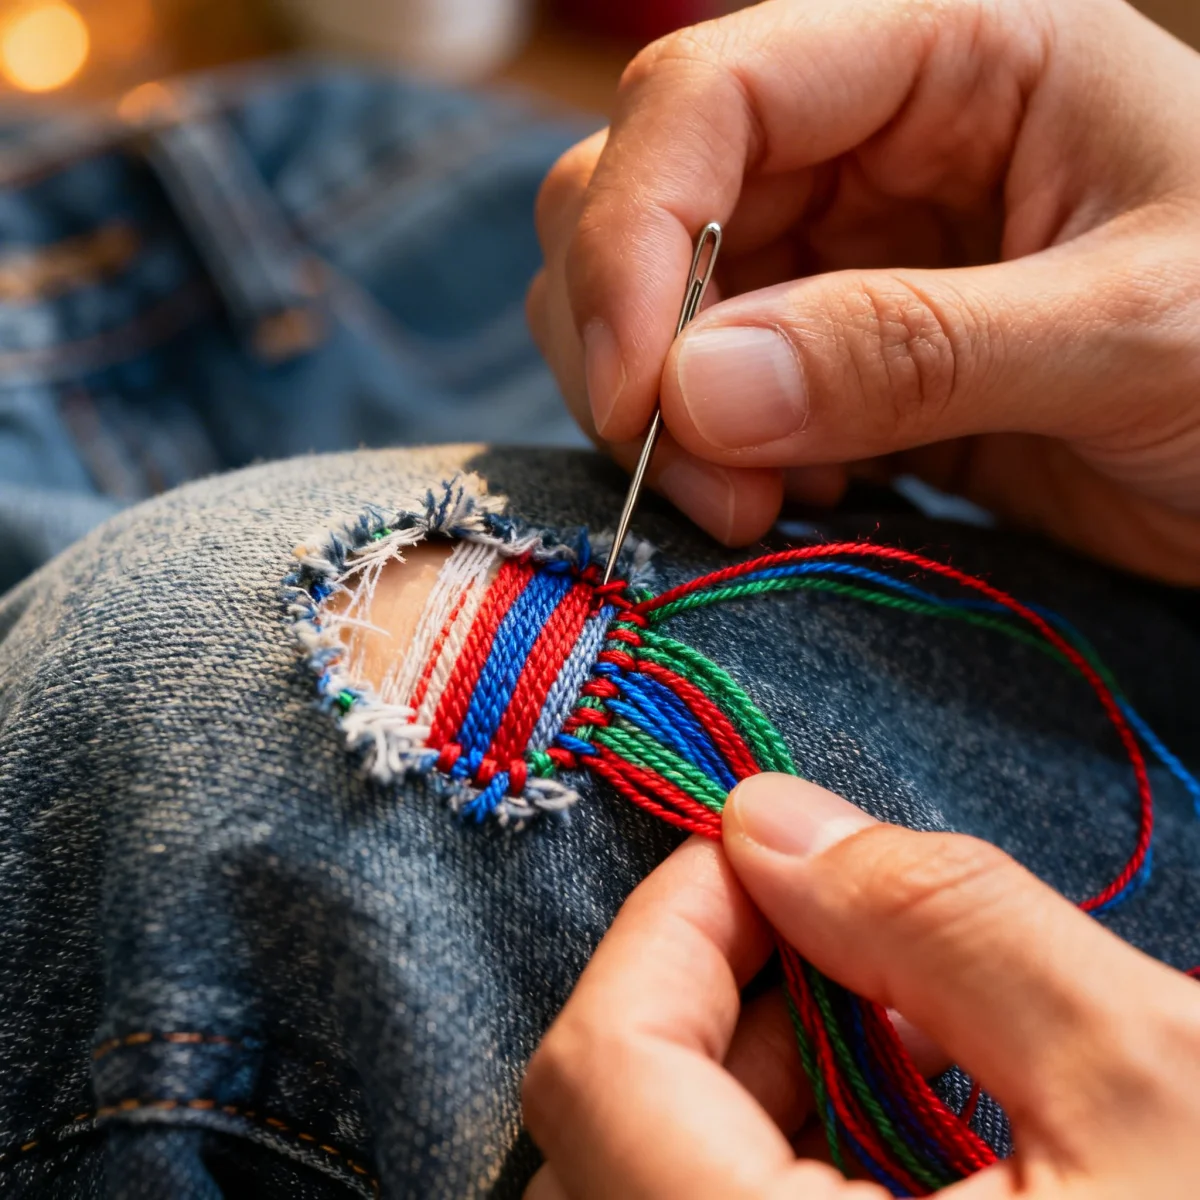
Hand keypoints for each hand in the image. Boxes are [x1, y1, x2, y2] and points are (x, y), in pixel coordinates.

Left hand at [522, 774, 1199, 1197]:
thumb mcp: (1149, 1083)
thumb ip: (937, 917)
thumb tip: (771, 817)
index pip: (597, 1072)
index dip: (671, 924)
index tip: (766, 855)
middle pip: (603, 1132)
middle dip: (715, 995)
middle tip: (842, 935)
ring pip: (643, 1187)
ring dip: (744, 1078)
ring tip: (896, 1032)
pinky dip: (774, 1158)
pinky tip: (902, 1131)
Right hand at [527, 0, 1199, 582]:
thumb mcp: (1129, 337)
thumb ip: (911, 352)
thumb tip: (693, 392)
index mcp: (947, 51)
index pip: (705, 98)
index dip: (636, 241)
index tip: (637, 400)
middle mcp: (866, 138)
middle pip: (636, 200)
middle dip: (635, 352)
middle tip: (715, 489)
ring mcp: (838, 251)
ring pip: (649, 308)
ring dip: (660, 418)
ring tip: (757, 507)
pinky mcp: (831, 354)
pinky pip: (702, 393)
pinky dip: (710, 457)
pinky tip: (794, 502)